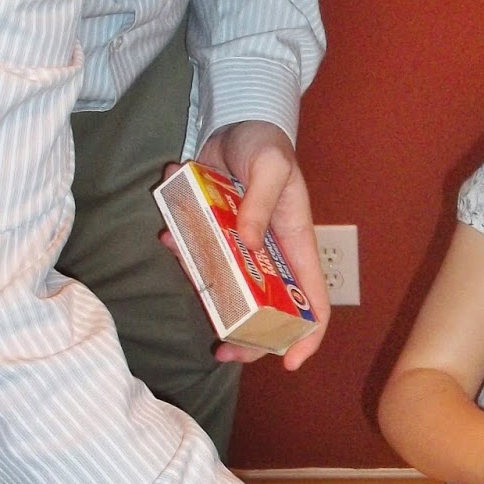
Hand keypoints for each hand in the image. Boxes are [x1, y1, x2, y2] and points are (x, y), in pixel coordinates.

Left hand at [198, 121, 329, 368]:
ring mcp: (240, 248)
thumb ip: (258, 202)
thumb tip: (245, 243)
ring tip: (186, 274)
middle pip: (267, 311)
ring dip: (206, 293)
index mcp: (296, 245)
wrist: (237, 122)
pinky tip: (169, 235)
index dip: (307, 336)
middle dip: (248, 335)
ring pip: (227, 289)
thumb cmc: (266, 145)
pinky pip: (197, 256)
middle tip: (223, 349)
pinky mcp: (213, 233)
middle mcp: (271, 255)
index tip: (290, 362)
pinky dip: (181, 252)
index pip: (314, 301)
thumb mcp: (269, 166)